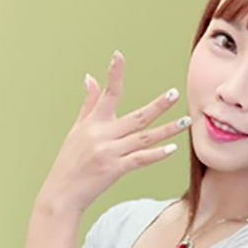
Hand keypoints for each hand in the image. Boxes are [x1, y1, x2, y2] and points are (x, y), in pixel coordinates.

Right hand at [40, 51, 190, 211]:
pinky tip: (172, 149)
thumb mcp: (76, 130)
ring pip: (144, 138)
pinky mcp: (114, 169)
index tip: (119, 55)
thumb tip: (89, 77)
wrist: (62, 192)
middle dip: (158, 105)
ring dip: (167, 129)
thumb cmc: (70, 161)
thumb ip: (88, 104)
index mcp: (93, 123)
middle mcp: (102, 135)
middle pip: (136, 116)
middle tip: (175, 93)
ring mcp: (109, 152)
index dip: (113, 74)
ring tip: (185, 121)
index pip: (107, 94)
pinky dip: (156, 154)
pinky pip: (140, 159)